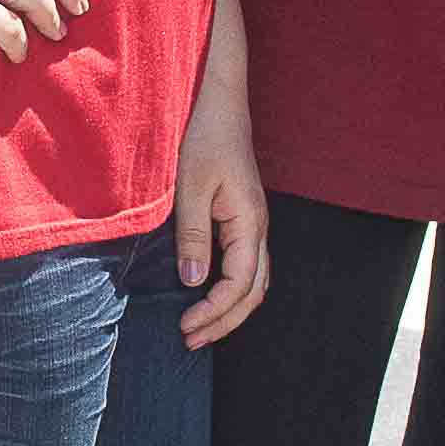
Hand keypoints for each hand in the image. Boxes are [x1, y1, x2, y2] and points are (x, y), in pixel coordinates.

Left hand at [171, 79, 271, 347]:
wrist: (220, 105)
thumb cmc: (205, 138)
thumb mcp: (191, 187)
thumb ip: (193, 235)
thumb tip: (193, 282)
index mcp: (250, 223)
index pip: (240, 285)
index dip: (215, 312)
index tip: (186, 325)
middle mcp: (258, 228)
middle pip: (253, 292)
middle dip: (224, 321)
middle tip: (189, 340)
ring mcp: (253, 224)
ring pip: (254, 281)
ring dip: (229, 309)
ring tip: (198, 327)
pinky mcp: (243, 218)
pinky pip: (245, 265)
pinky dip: (231, 290)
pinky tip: (207, 295)